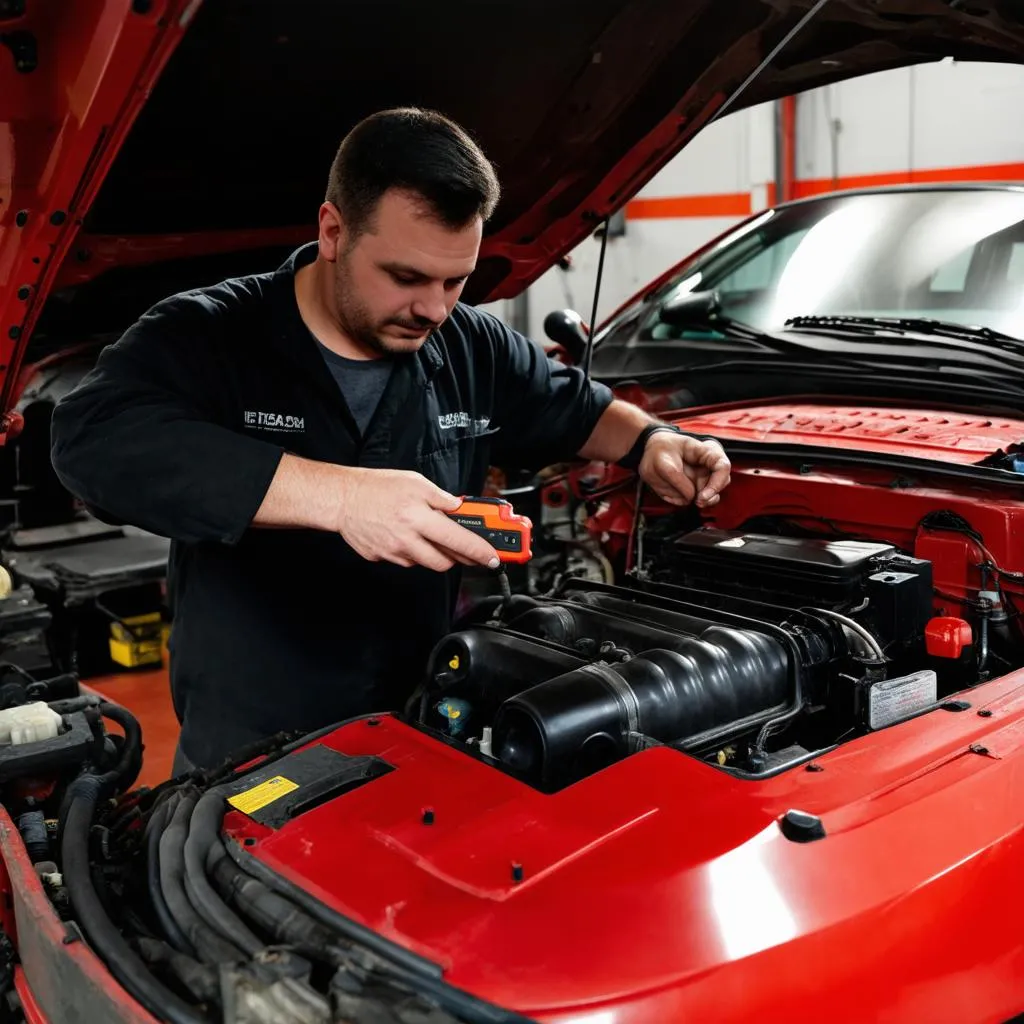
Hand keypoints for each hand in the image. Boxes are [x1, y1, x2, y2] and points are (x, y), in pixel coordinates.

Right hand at [334, 468, 499, 571]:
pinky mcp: (381, 558)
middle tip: (461, 546)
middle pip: (444, 562)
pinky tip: (403, 535)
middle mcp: (407, 539)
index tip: (492, 558)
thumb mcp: (415, 482)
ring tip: (424, 533)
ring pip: (424, 562)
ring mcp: (393, 552)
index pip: (458, 540)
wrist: (341, 499)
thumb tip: (459, 508)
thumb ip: (441, 498)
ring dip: (432, 553)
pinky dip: (411, 552)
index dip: (479, 552)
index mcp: (419, 518)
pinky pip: (405, 560)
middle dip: (457, 557)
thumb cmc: (376, 487)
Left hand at [638, 432, 730, 508]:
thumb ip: (676, 478)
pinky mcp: (692, 489)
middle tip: (697, 501)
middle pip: (720, 484)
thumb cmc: (658, 450)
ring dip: (700, 502)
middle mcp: (707, 466)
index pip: (723, 467)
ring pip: (710, 495)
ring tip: (686, 499)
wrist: (650, 453)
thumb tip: (690, 496)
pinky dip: (684, 501)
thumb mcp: (662, 461)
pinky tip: (672, 495)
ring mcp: (701, 478)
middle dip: (709, 496)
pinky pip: (693, 500)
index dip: (717, 484)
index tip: (704, 496)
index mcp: (705, 451)